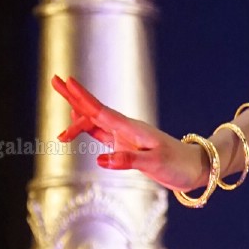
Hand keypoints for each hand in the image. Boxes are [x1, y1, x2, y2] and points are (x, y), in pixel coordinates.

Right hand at [51, 74, 207, 192]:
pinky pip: (102, 132)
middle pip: (94, 109)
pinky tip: (79, 122)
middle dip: (73, 96)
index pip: (101, 111)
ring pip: (95, 120)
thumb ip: (127, 160)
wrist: (194, 168)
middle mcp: (126, 129)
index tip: (67, 82)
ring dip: (77, 112)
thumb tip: (99, 159)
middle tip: (54, 79)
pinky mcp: (127, 145)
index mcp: (131, 129)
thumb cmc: (178, 165)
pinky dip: (87, 127)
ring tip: (60, 102)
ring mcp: (126, 136)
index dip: (82, 98)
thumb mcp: (154, 164)